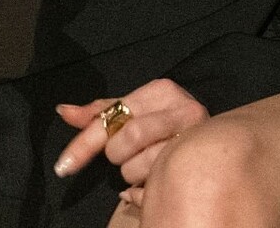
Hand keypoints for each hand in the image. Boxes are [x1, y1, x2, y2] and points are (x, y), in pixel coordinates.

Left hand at [52, 77, 207, 190]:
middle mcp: (184, 108)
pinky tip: (152, 180)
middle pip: (129, 139)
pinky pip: (156, 186)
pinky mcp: (201, 164)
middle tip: (124, 155)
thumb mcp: (134, 110)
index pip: (114, 115)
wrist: (216, 140)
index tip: (64, 166)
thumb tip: (62, 111)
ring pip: (142, 166)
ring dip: (133, 173)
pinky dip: (143, 189)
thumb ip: (99, 112)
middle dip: (118, 155)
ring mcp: (196, 137)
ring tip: (144, 165)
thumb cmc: (164, 121)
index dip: (85, 143)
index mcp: (162, 90)